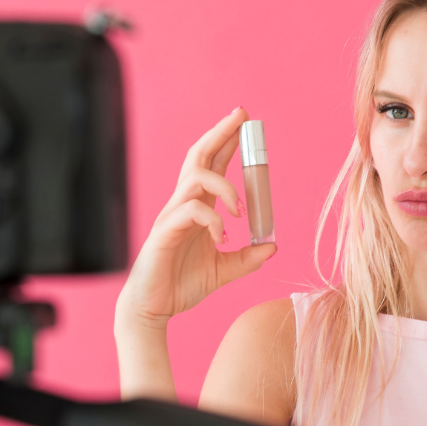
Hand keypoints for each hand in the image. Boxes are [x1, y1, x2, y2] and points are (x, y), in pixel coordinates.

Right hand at [117, 106, 276, 330]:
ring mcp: (172, 215)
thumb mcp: (223, 271)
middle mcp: (183, 204)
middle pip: (198, 155)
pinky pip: (192, 211)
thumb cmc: (181, 286)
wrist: (153, 309)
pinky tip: (223, 239)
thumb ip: (247, 258)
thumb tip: (273, 246)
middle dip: (221, 132)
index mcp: (196, 208)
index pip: (212, 164)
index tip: (245, 123)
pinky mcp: (165, 231)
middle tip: (243, 116)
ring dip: (225, 186)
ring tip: (240, 211)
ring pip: (196, 178)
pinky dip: (214, 221)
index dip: (226, 141)